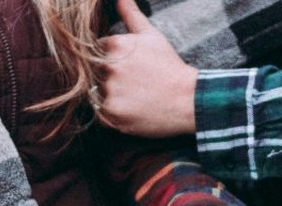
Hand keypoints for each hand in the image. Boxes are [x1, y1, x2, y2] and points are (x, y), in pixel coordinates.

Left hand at [96, 0, 197, 136]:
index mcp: (114, 45)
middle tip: (132, 84)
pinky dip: (113, 113)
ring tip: (133, 97)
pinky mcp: (112, 114)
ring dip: (110, 96)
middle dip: (108, 78)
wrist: (188, 99)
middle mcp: (108, 68)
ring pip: (97, 93)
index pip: (96, 52)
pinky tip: (131, 108)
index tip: (126, 68)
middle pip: (94, 73)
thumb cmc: (169, 67)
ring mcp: (109, 92)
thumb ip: (131, 15)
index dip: (110, 60)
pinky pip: (101, 114)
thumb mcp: (151, 36)